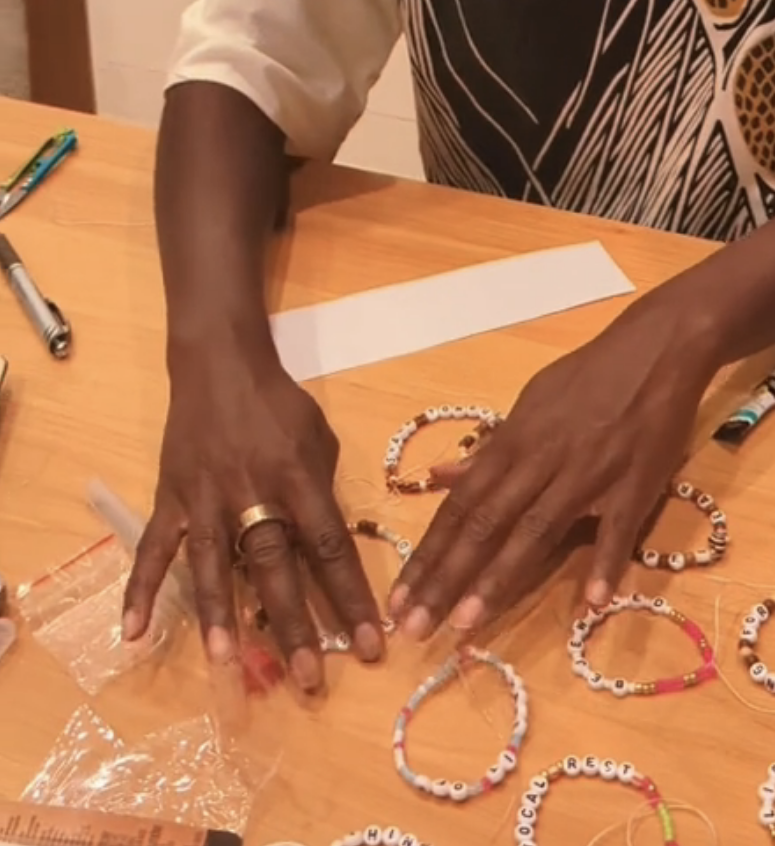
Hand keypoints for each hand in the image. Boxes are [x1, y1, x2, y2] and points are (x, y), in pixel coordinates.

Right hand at [123, 351, 382, 692]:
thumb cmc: (278, 403)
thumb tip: (327, 550)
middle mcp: (252, 490)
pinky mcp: (171, 497)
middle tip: (309, 682)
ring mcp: (206, 497)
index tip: (370, 646)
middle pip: (275, 565)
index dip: (351, 597)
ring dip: (221, 616)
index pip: (330, 545)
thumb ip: (321, 492)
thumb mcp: (319, 437)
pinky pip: (155, 548)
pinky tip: (132, 632)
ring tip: (228, 667)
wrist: (219, 363)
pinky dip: (141, 589)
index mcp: (298, 475)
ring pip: (215, 563)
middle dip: (295, 626)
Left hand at [389, 288, 717, 637]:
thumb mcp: (531, 403)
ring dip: (499, 579)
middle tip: (412, 627)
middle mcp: (541, 460)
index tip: (399, 599)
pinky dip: (605, 564)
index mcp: (515, 441)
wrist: (656, 347)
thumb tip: (439, 477)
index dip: (429, 553)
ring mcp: (589, 473)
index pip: (461, 505)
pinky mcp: (636, 482)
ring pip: (535, 530)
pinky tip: (589, 605)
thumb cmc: (589, 377)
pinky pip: (618, 528)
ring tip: (467, 625)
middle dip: (446, 578)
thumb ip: (489, 449)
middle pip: (485, 524)